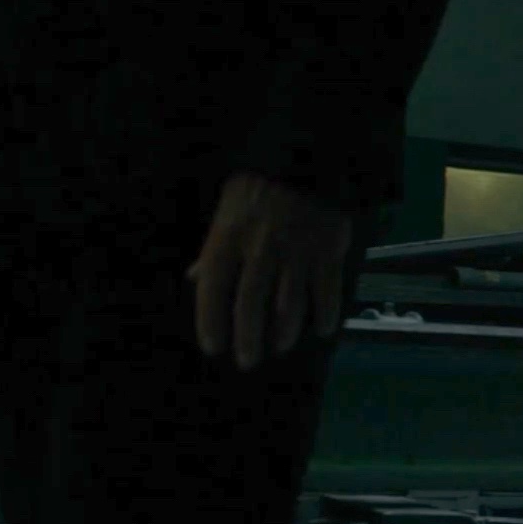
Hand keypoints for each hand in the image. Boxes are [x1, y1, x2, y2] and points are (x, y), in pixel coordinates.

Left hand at [186, 172, 355, 370]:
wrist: (307, 163)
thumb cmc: (258, 189)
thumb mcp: (226, 211)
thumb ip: (212, 247)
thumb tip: (194, 276)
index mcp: (229, 239)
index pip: (213, 288)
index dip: (211, 321)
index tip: (213, 346)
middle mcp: (260, 250)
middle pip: (251, 303)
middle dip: (248, 337)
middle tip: (247, 360)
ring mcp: (296, 252)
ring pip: (289, 303)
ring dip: (285, 331)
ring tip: (281, 347)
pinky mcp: (327, 251)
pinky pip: (327, 290)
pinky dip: (326, 313)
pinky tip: (323, 330)